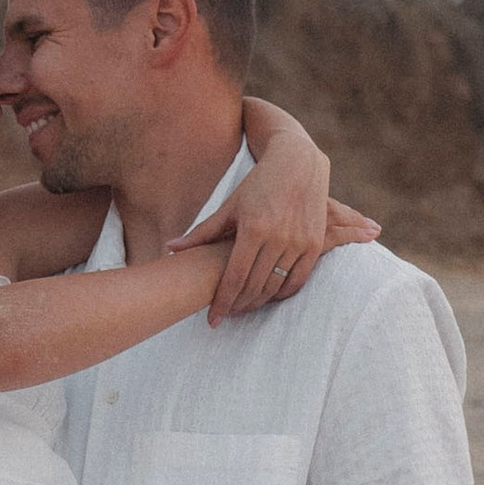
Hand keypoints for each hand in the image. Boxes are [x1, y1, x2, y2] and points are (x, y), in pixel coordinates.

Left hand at [175, 97, 332, 323]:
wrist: (298, 164)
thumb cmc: (258, 184)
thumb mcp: (230, 206)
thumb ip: (202, 232)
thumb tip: (170, 250)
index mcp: (252, 228)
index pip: (234, 277)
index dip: (222, 302)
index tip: (212, 320)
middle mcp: (277, 237)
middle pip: (253, 287)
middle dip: (238, 306)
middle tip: (227, 315)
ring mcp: (298, 241)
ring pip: (275, 286)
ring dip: (258, 302)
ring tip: (244, 307)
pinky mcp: (314, 243)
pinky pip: (297, 280)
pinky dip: (282, 293)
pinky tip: (269, 297)